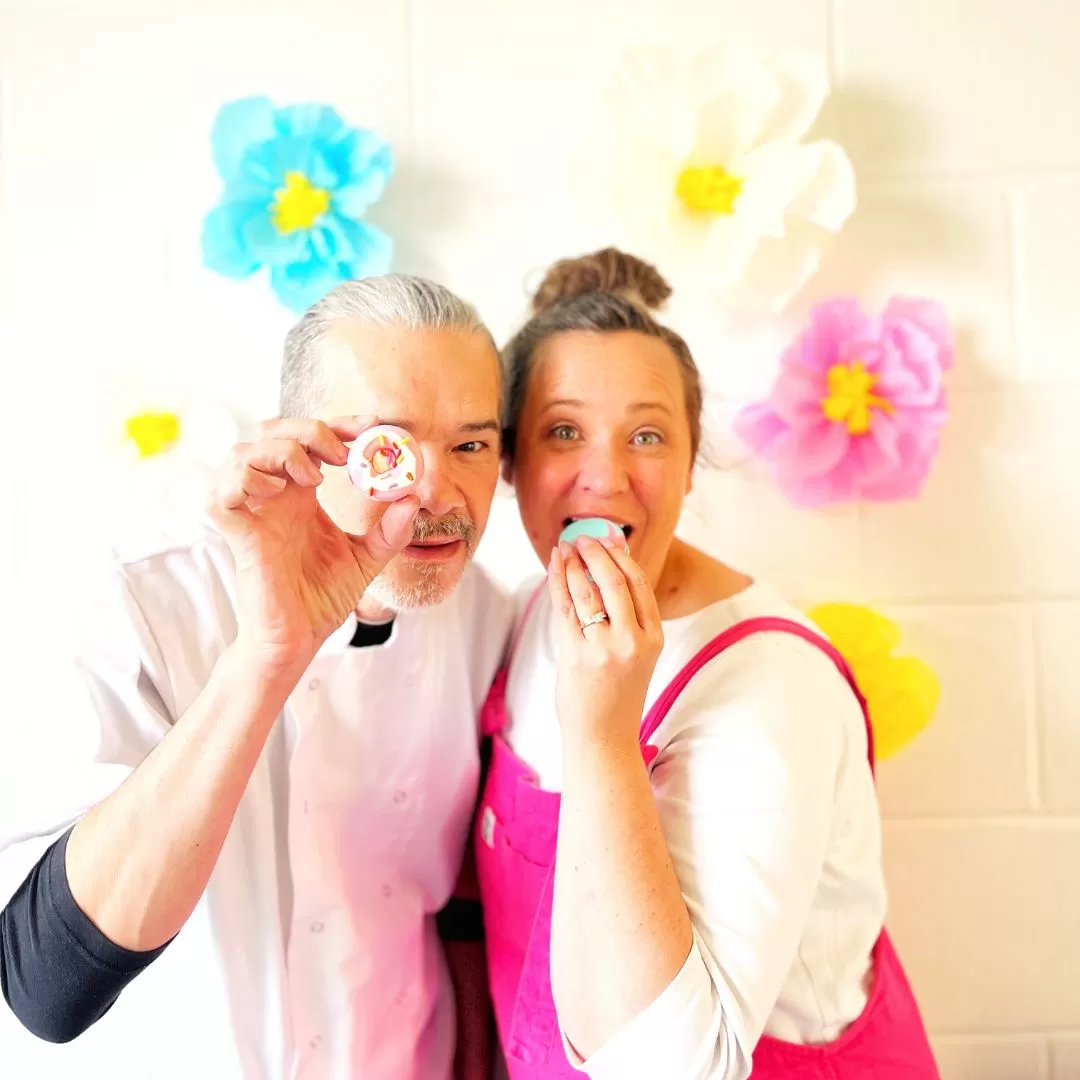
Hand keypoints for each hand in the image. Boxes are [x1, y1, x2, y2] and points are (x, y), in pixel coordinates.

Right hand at [207, 415, 418, 668]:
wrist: (298, 639)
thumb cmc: (322, 598)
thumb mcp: (367, 558)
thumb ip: (390, 531)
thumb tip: (412, 500)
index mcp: (300, 494)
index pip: (310, 439)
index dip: (340, 424)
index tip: (373, 426)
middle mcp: (272, 496)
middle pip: (274, 432)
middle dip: (310, 430)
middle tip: (342, 454)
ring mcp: (251, 512)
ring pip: (243, 452)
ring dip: (282, 452)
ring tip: (314, 480)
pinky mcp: (236, 534)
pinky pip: (222, 491)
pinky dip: (248, 479)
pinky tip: (278, 492)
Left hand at [546, 536, 663, 746]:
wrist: (603, 739)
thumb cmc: (616, 696)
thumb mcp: (638, 656)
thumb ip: (629, 620)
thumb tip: (610, 572)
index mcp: (653, 638)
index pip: (639, 584)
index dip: (621, 557)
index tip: (608, 540)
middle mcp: (632, 640)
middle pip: (614, 581)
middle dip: (596, 553)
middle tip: (582, 537)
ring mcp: (604, 647)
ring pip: (587, 590)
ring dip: (573, 563)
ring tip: (565, 548)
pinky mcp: (576, 654)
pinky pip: (565, 607)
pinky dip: (558, 581)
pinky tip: (555, 565)